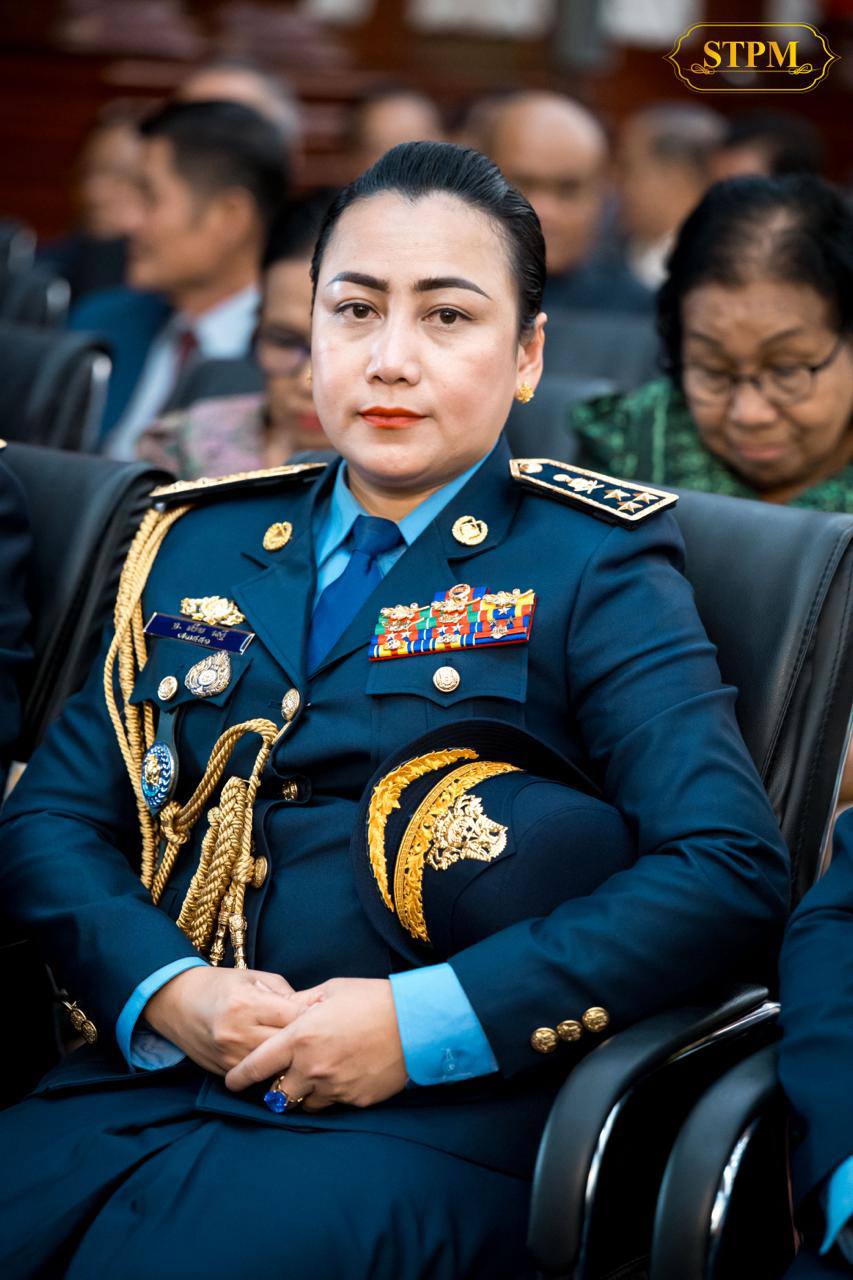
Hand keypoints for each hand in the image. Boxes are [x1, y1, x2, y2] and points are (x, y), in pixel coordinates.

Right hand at [143, 965, 317, 1075]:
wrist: (176, 1002)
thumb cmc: (220, 984)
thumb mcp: (253, 977)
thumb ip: (284, 993)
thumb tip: (314, 1009)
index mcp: (247, 1003)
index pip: (294, 1017)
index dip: (316, 1018)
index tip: (330, 1016)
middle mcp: (238, 1033)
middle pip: (288, 1047)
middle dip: (309, 1042)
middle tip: (326, 1038)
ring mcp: (230, 1056)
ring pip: (275, 1067)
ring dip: (293, 1060)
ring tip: (310, 1052)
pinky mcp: (224, 1071)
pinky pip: (258, 1076)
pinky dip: (273, 1069)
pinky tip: (285, 1061)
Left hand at [224, 977, 407, 1109]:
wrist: (415, 1022)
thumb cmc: (372, 999)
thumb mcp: (331, 991)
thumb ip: (300, 1004)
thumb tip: (284, 1010)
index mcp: (300, 1037)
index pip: (256, 1066)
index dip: (239, 1077)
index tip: (232, 1082)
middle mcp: (312, 1067)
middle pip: (276, 1093)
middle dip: (274, 1088)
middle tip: (278, 1080)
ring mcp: (334, 1087)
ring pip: (303, 1104)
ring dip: (303, 1094)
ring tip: (313, 1079)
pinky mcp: (355, 1099)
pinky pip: (332, 1104)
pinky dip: (331, 1095)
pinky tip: (342, 1078)